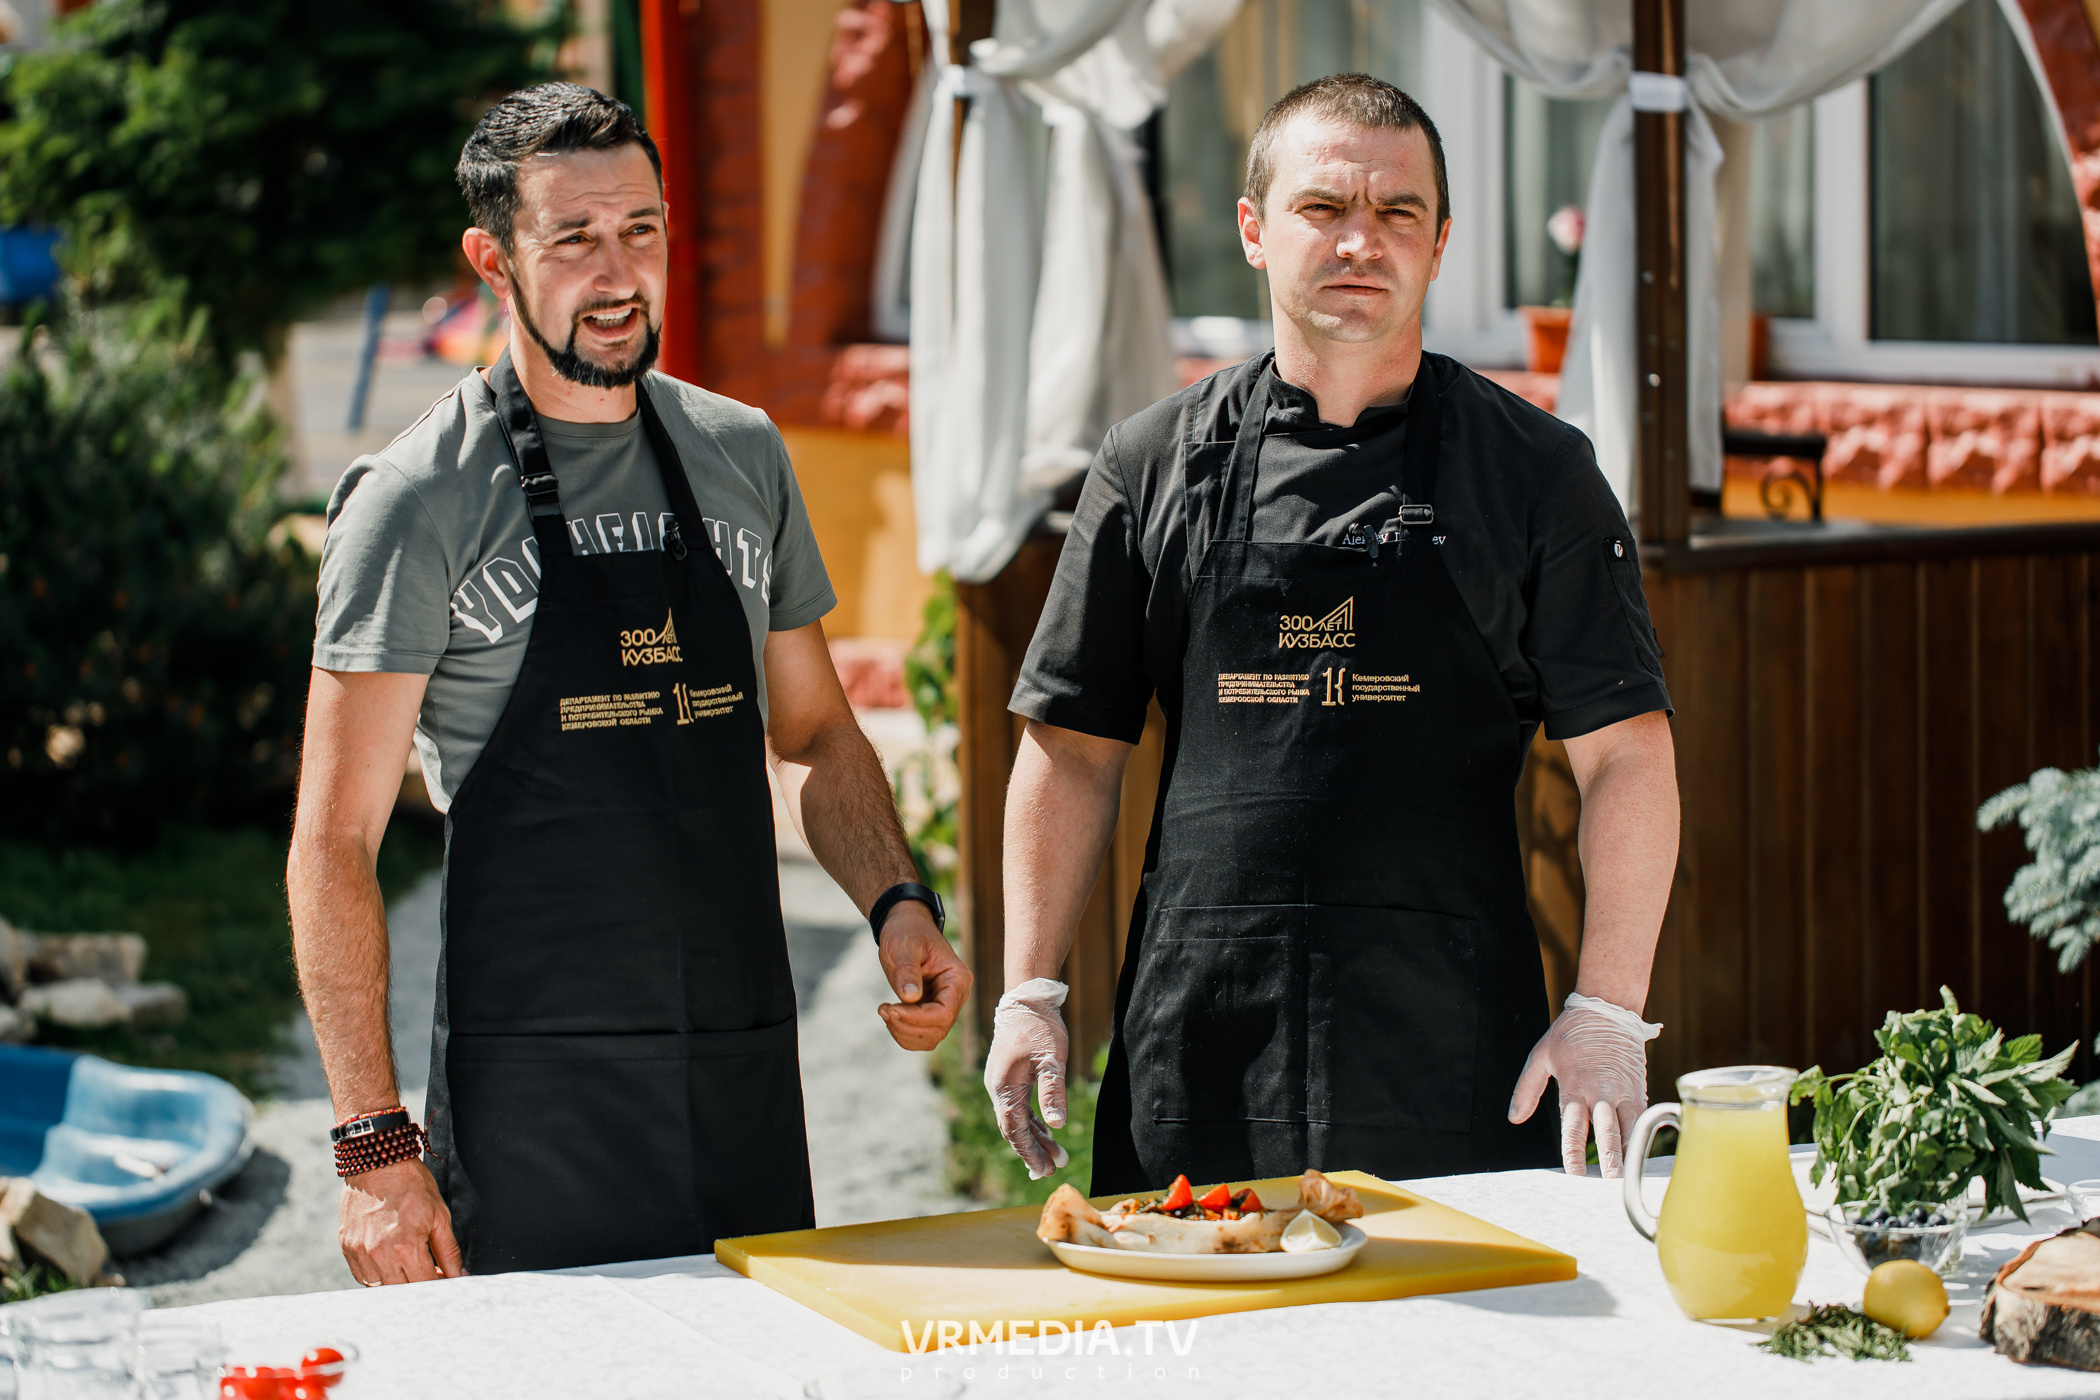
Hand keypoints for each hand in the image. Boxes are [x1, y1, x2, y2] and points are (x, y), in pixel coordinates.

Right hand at [339, 1158, 462, 1284]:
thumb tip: (459, 1277)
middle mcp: (379, 1254)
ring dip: (397, 1284)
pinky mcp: (347, 1247)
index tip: (443, 1281)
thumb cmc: (412, 1185)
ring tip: (409, 1266)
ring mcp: (360, 1252)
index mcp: (406, 1247)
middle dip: (418, 1287)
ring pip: (379, 1288)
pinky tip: (390, 1262)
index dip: (437, 1286)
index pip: (424, 1285)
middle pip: (401, 1292)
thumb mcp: (440, 1216)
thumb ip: (449, 1252)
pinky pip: (362, 1276)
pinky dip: (377, 1276)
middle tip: (429, 1274)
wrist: (379, 1162)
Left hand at [876, 904, 971, 1049]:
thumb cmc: (907, 932)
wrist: (904, 927)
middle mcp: (956, 995)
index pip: (945, 1013)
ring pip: (930, 1038)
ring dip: (903, 1032)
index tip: (891, 1009)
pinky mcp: (930, 1011)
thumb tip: (911, 997)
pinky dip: (902, 1032)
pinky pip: (921, 1034)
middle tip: (884, 1008)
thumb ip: (908, 970)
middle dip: (907, 1025)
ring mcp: (944, 1005)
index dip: (917, 1018)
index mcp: (957, 978)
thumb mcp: (905, 946)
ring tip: (884, 1010)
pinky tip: (889, 1014)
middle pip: (938, 1029)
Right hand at [983, 977, 1070, 1179]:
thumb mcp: (1052, 1058)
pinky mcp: (1009, 1078)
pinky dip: (1032, 1122)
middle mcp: (998, 1089)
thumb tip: (1057, 1125)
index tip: (1044, 1170)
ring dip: (1035, 1137)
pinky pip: (1019, 1107)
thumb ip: (1053, 1091)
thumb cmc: (1040, 1028)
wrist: (1026, 1000)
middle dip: (1033, 1150)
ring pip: (1017, 1119)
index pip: (1015, 1129)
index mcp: (1005, 1087)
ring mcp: (1002, 1084)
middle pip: (1014, 1129)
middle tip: (1053, 1169)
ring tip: (1056, 1156)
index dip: (1029, 1152)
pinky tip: (1046, 1132)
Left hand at [1507, 994, 1661, 1176]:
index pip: (1573, 1130)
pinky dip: (1641, 1136)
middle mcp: (1600, 1092)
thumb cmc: (1570, 1034)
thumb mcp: (1541, 1057)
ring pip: (1629, 1129)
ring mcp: (1622, 1090)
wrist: (1607, 1010)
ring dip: (1628, 1154)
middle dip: (1609, 1162)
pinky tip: (1640, 1154)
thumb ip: (1527, 1090)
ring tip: (1628, 1178)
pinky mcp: (1639, 1087)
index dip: (1574, 1155)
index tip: (1575, 1177)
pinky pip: (1642, 1117)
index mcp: (1573, 1087)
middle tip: (1610, 1186)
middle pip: (1606, 1134)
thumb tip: (1514, 1119)